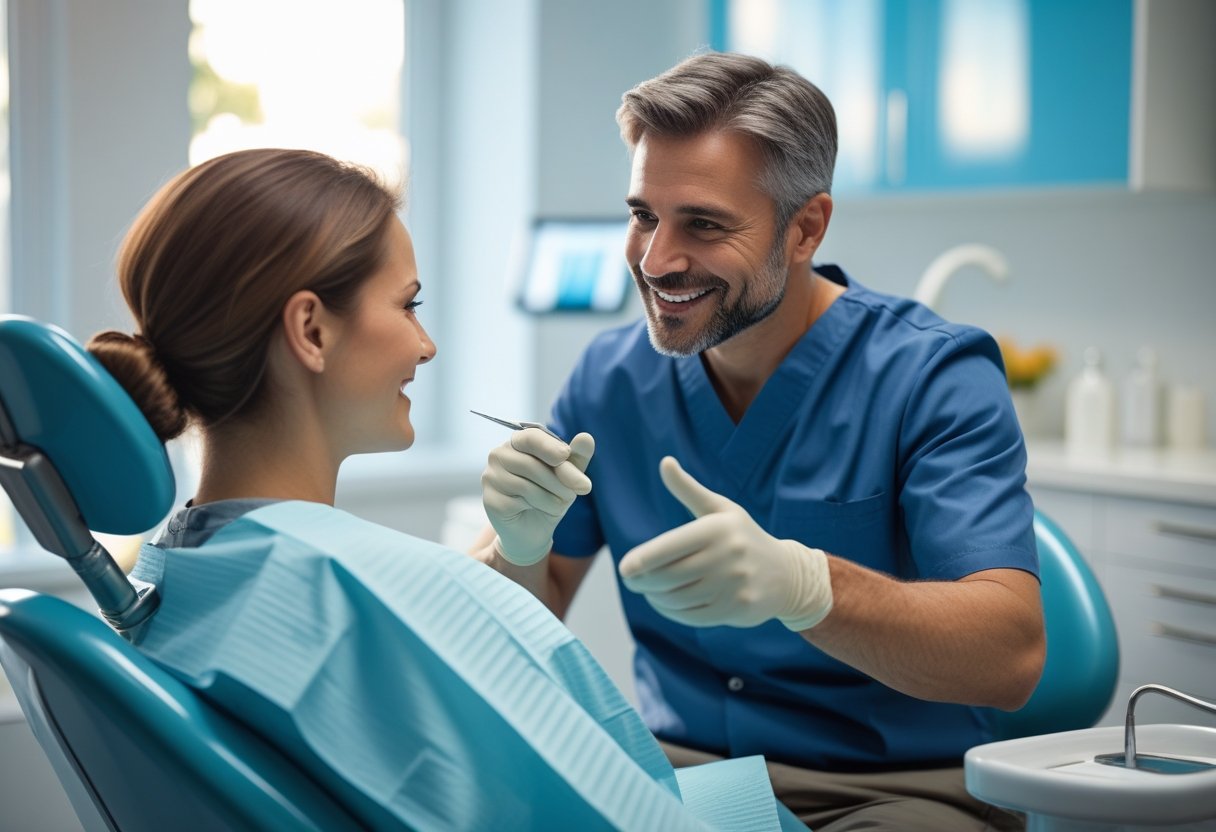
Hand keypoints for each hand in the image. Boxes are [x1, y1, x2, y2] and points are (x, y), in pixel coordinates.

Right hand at [482, 428, 594, 565]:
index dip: (550, 447)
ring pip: (527, 484)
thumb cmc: (550, 496)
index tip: (566, 455)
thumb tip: (586, 438)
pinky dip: (539, 506)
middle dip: (561, 480)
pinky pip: (519, 501)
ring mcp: (491, 477)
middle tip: (580, 490)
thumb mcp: (568, 477)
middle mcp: (500, 455)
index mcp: (519, 441)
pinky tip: (538, 509)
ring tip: (559, 503)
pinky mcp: (490, 499)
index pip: (531, 436)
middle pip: (531, 464)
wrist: (534, 530)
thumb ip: (577, 457)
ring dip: (553, 496)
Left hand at [618, 457, 831, 629]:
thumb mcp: (720, 509)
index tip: (624, 568)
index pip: (668, 548)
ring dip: (655, 598)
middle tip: (632, 581)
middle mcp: (726, 556)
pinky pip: (692, 615)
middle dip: (643, 582)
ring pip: (677, 598)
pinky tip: (665, 603)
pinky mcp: (736, 609)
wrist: (786, 574)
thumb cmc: (743, 536)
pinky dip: (672, 612)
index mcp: (716, 529)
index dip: (641, 561)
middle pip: (668, 577)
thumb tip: (665, 462)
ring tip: (649, 590)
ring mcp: (733, 585)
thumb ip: (689, 489)